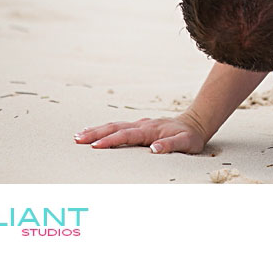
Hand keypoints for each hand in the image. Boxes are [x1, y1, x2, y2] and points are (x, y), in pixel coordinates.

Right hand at [74, 115, 207, 153]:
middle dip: (95, 133)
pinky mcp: (139, 126)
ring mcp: (140, 124)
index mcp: (150, 130)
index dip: (111, 140)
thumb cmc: (190, 136)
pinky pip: (118, 126)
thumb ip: (171, 145)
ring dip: (96, 130)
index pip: (127, 135)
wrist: (194, 123)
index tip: (96, 146)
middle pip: (115, 127)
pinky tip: (95, 133)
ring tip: (79, 136)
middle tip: (78, 139)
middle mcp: (142, 125)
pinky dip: (104, 129)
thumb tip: (155, 148)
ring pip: (114, 125)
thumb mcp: (186, 143)